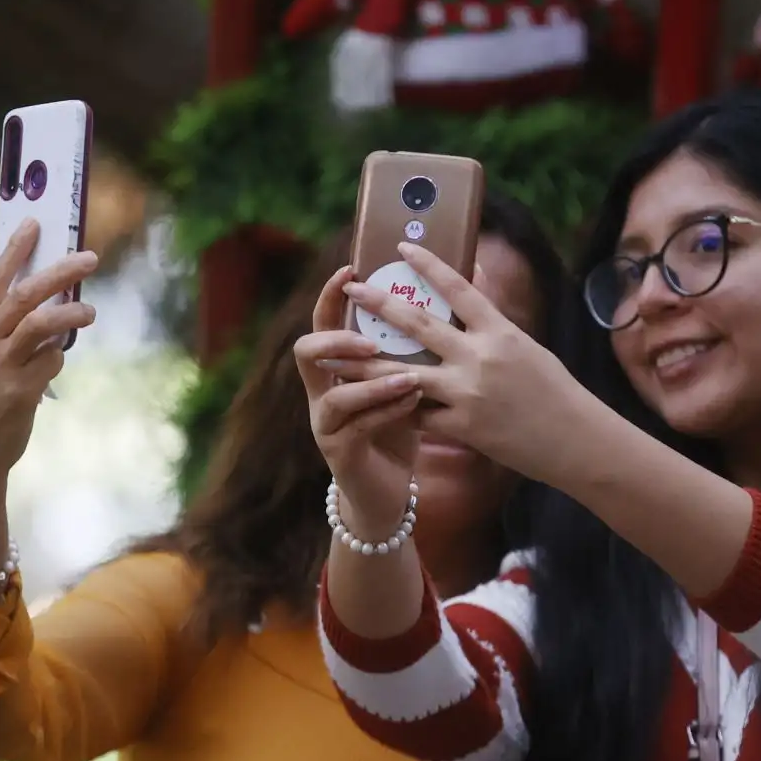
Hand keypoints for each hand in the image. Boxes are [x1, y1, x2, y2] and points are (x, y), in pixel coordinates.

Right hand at [0, 220, 97, 486]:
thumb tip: (45, 288)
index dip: (17, 249)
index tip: (36, 224)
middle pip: (27, 293)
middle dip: (62, 271)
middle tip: (90, 258)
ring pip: (45, 322)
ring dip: (73, 313)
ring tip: (88, 312)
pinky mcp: (19, 390)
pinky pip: (53, 359)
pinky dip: (59, 357)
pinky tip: (52, 365)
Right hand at [292, 266, 424, 538]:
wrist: (388, 491)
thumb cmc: (399, 428)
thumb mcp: (405, 383)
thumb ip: (414, 348)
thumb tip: (454, 294)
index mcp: (337, 367)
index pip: (324, 321)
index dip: (330, 295)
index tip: (351, 269)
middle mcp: (322, 391)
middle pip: (307, 352)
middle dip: (337, 340)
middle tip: (370, 338)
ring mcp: (326, 424)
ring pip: (332, 395)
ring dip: (370, 382)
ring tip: (407, 376)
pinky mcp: (339, 452)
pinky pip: (356, 427)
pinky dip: (386, 412)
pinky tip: (413, 403)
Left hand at [338, 242, 588, 480]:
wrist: (576, 441)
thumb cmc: (555, 390)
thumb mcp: (527, 345)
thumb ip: (493, 320)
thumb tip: (474, 279)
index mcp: (501, 331)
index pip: (459, 288)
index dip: (428, 265)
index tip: (401, 247)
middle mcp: (481, 357)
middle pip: (420, 325)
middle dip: (380, 304)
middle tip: (352, 289)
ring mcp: (468, 393)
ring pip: (405, 373)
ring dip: (368, 362)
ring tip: (338, 352)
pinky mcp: (462, 428)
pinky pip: (418, 414)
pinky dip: (397, 406)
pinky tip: (373, 400)